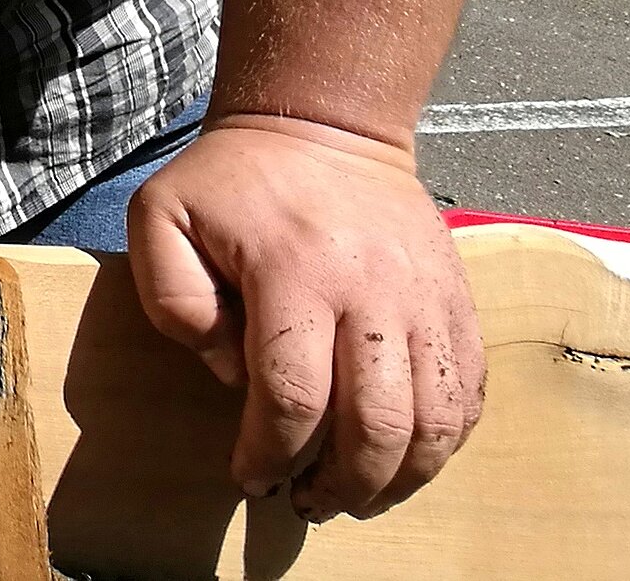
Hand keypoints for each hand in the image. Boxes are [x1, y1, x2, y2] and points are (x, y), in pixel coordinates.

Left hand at [127, 114, 485, 518]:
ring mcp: (426, 300)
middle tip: (307, 504)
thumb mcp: (161, 216)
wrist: (324, 124)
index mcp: (294, 274)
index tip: (251, 479)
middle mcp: (372, 292)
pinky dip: (443, 443)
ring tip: (357, 497)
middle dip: (340, 484)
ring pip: (435, 422)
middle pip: (374, 425)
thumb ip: (174, 299)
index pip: (293, 397)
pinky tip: (404, 459)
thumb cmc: (233, 180)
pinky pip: (468, 394)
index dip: (272, 455)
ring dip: (398, 479)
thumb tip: (232, 373)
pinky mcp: (458, 303)